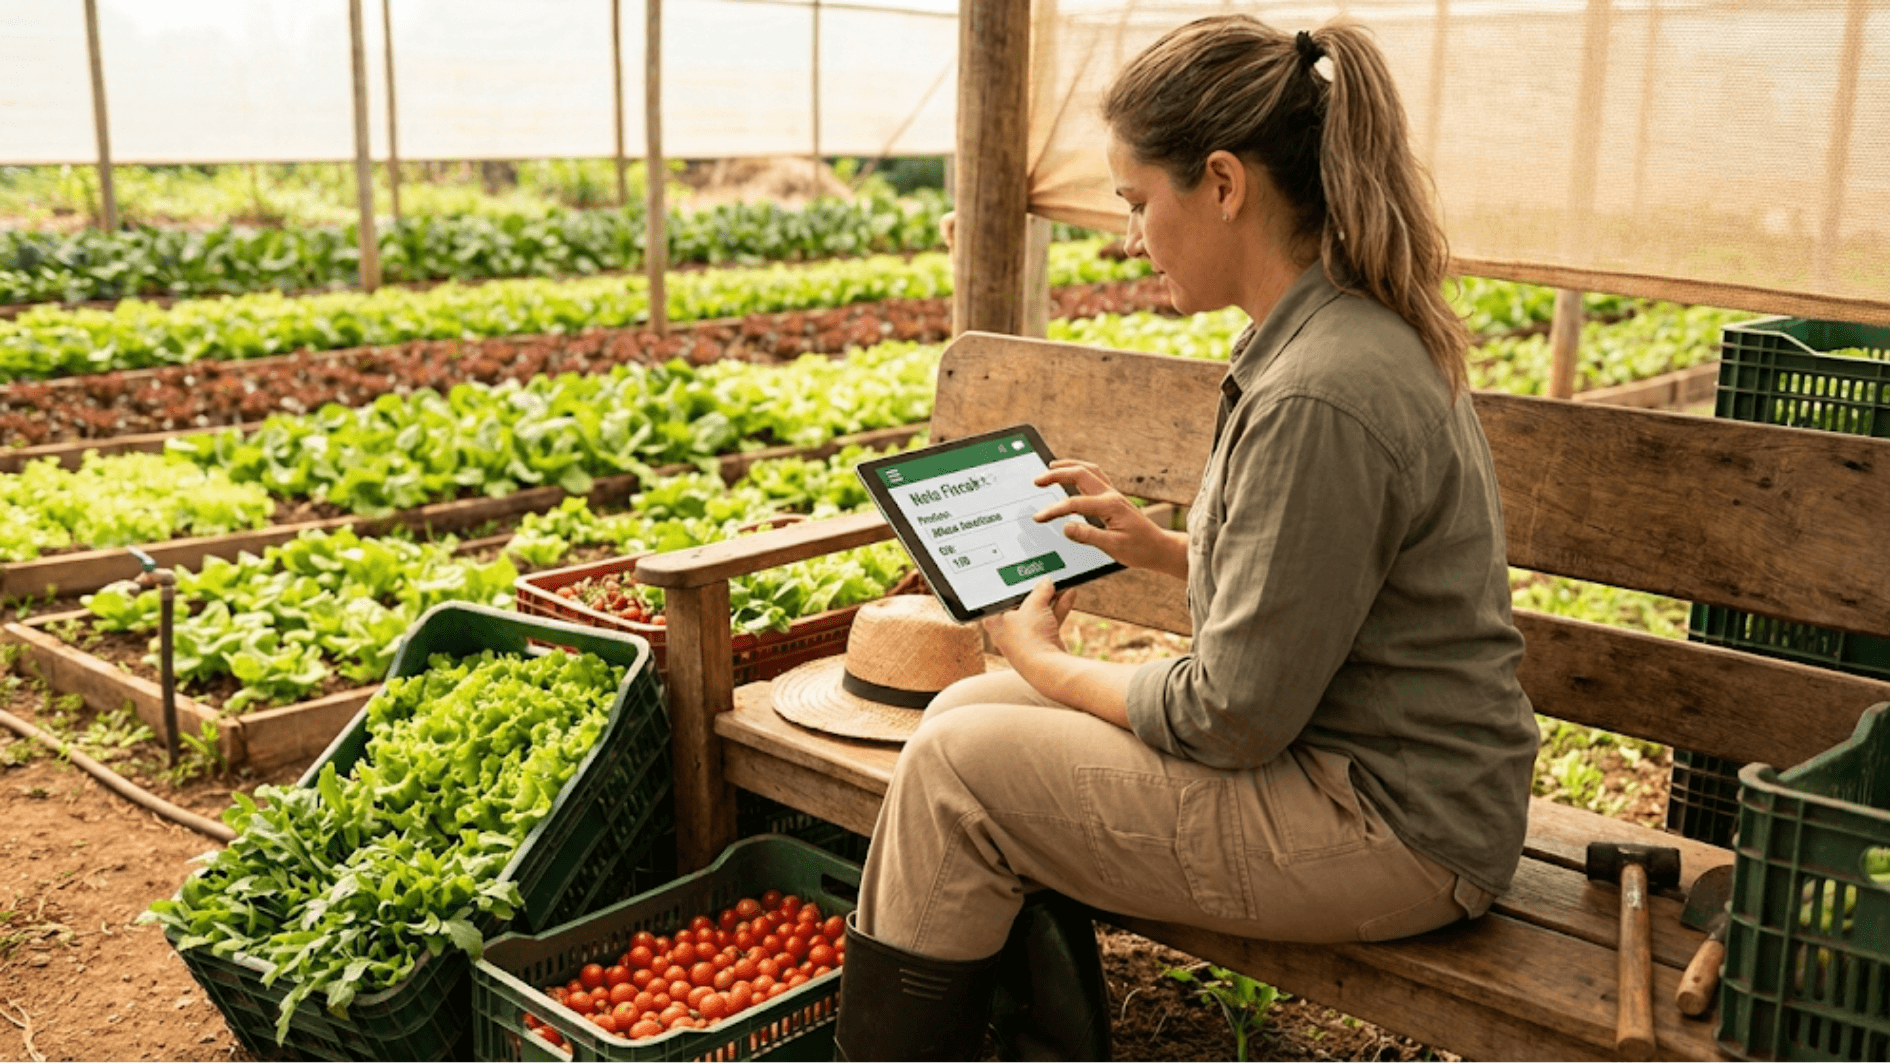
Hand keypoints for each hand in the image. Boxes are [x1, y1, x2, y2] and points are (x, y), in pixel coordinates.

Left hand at [982, 578, 1075, 668]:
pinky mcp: (1042, 643)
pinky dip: (1058, 609)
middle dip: (1036, 592)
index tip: (1021, 578)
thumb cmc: (1029, 638)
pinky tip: (1068, 595)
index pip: (999, 599)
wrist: (1047, 667)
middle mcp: (1007, 631)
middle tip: (1044, 579)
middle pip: (1022, 605)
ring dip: (1050, 599)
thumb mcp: (1034, 605)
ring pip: (1038, 613)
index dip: (1011, 588)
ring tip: (1060, 584)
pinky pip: (1049, 621)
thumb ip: (1040, 590)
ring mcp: (1026, 638)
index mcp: (994, 621)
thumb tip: (1045, 582)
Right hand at [1033, 460, 1189, 579]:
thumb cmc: (1140, 549)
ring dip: (1068, 466)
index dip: (1054, 510)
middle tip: (1037, 480)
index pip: (1075, 504)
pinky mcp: (1113, 498)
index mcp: (1110, 506)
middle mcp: (1111, 495)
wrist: (1159, 548)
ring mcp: (1113, 494)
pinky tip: (1070, 475)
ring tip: (1050, 467)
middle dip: (1056, 474)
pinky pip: (1094, 476)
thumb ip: (1088, 536)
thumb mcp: (1113, 547)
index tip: (1038, 518)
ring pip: (1088, 470)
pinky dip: (1079, 472)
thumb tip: (1066, 527)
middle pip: (1080, 473)